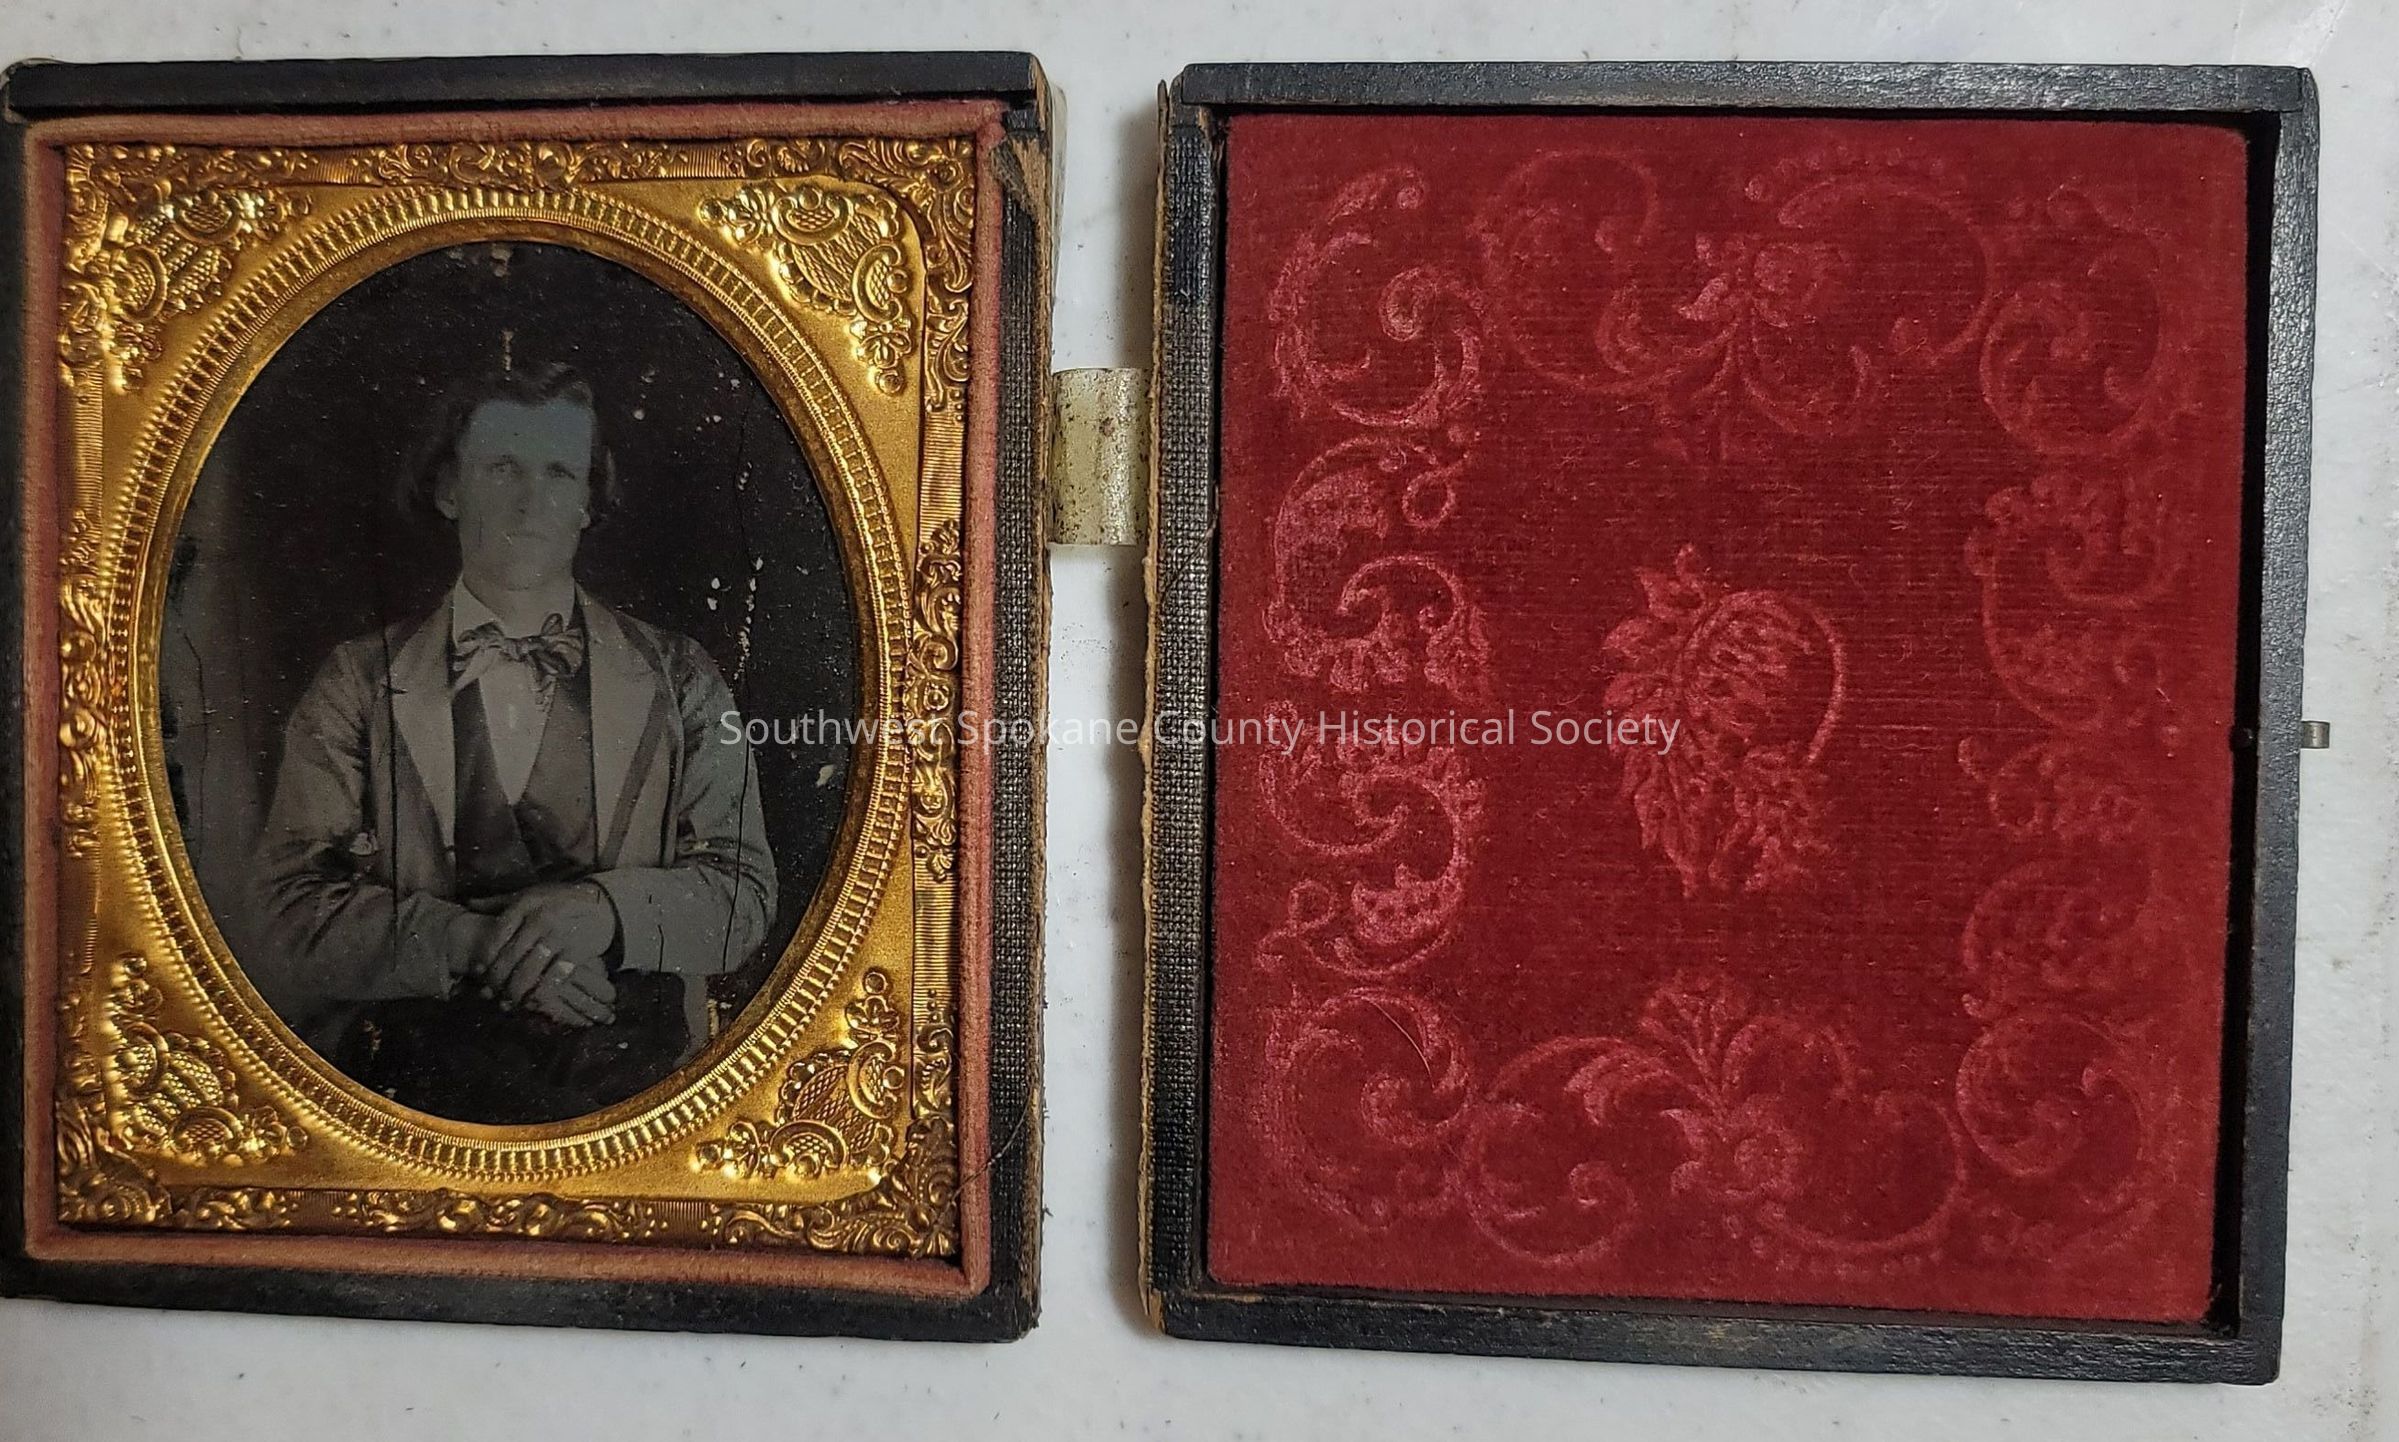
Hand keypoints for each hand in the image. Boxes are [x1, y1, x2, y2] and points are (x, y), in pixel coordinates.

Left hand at [469, 881, 619, 1018]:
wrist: (603, 907)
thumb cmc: (559, 901)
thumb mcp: (530, 895)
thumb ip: (499, 901)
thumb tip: (469, 903)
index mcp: (527, 903)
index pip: (498, 934)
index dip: (485, 956)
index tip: (477, 972)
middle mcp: (542, 918)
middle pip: (510, 956)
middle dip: (497, 979)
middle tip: (490, 993)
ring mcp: (561, 935)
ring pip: (529, 971)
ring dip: (516, 991)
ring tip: (508, 1001)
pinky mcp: (577, 952)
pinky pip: (553, 979)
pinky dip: (541, 994)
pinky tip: (533, 1000)